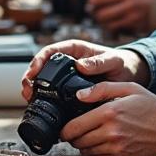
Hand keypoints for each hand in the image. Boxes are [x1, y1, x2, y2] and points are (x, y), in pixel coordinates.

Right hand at [21, 40, 146, 100]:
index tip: (33, 71)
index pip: (50, 51)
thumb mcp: (112, 61)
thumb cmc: (120, 63)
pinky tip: (40, 106)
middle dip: (30, 76)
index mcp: (74, 50)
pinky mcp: (69, 89)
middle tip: (27, 89)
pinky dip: (44, 98)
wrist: (128, 75)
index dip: (38, 60)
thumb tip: (81, 65)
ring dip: (33, 88)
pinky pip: (52, 92)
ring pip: (43, 80)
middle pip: (41, 66)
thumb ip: (98, 62)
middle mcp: (67, 62)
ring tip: (28, 98)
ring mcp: (66, 76)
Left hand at [61, 82, 155, 155]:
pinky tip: (98, 146)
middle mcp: (111, 132)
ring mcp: (116, 148)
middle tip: (74, 132)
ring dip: (82, 146)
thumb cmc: (153, 108)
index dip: (65, 129)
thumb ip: (102, 88)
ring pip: (85, 151)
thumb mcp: (130, 88)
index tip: (64, 128)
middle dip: (72, 137)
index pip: (74, 126)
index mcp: (110, 112)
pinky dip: (92, 154)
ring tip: (87, 137)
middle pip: (77, 140)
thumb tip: (79, 95)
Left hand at [87, 0, 155, 33]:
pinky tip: (113, 23)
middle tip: (95, 12)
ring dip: (102, 22)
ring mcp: (134, 17)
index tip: (91, 3)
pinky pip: (117, 29)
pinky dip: (112, 27)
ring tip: (103, 18)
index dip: (92, 2)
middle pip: (101, 13)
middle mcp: (130, 3)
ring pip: (108, 23)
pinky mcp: (136, 27)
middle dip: (95, 14)